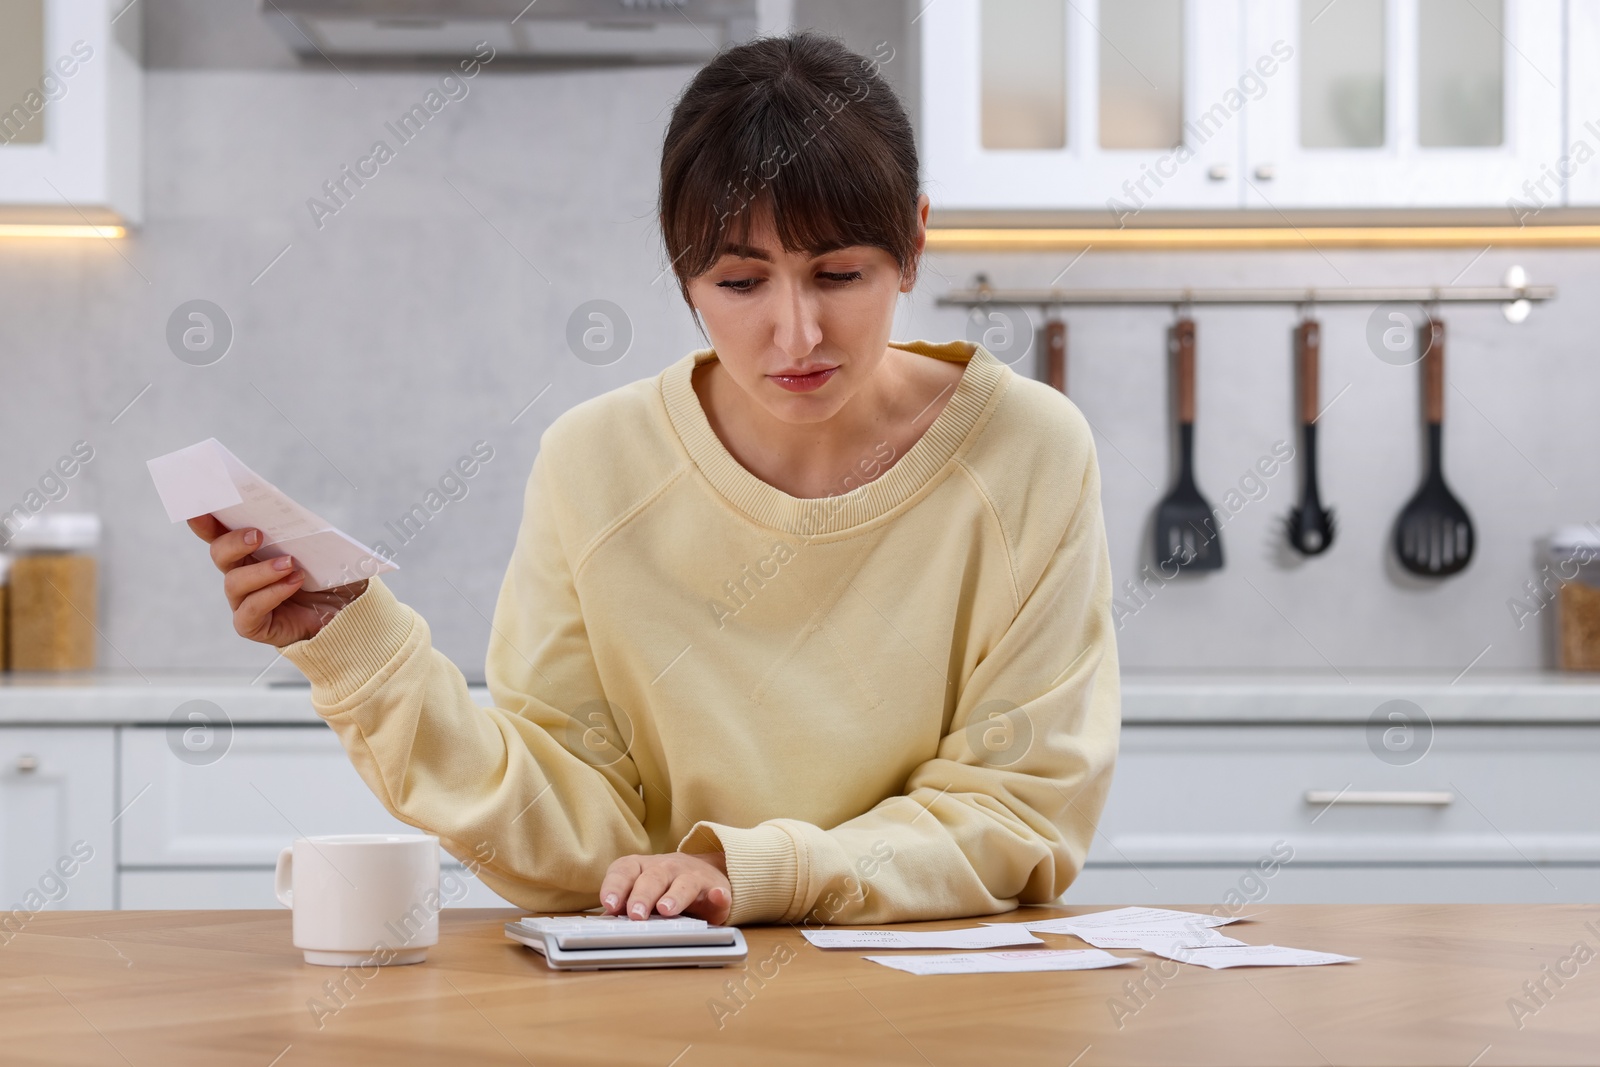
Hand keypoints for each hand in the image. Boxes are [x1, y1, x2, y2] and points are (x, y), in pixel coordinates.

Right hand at [188, 514, 367, 647]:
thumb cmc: (329, 577)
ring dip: (261, 571)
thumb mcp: (321, 547)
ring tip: (289, 564)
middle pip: (220, 554)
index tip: (199, 508)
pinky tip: (293, 583)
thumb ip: (302, 529)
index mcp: (249, 551)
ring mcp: (244, 602)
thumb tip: (292, 511)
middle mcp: (241, 575)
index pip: (220, 533)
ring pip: (234, 582)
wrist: (346, 613)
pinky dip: (272, 593)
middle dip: (233, 542)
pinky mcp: (253, 625)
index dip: (206, 521)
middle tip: (258, 535)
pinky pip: (250, 610)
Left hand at [599, 852, 730, 924]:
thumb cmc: (666, 889)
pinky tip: (717, 898)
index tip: (609, 904)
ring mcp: (693, 876)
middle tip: (635, 914)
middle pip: (653, 877)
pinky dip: (718, 896)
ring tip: (667, 910)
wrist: (707, 876)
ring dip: (675, 896)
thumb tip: (603, 923)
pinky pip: (718, 892)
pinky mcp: (716, 889)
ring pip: (683, 883)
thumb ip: (624, 906)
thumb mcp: (643, 894)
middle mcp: (667, 868)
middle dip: (642, 895)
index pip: (625, 870)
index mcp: (643, 869)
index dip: (616, 886)